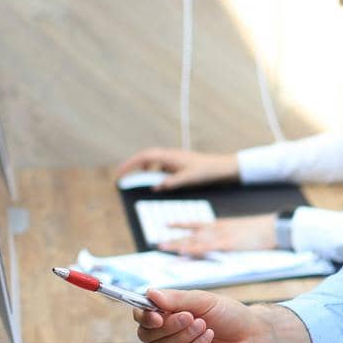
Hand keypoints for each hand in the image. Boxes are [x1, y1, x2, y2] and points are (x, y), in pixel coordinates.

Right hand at [113, 147, 238, 189]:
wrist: (222, 167)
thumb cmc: (207, 171)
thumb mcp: (189, 178)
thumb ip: (171, 182)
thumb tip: (155, 187)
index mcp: (170, 156)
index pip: (144, 157)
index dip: (130, 164)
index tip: (119, 172)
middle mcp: (170, 155)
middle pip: (146, 158)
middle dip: (133, 166)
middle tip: (123, 177)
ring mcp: (174, 160)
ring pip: (154, 163)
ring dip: (145, 171)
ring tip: (139, 181)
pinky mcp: (179, 165)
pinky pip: (162, 168)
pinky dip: (156, 174)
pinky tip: (158, 183)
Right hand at [132, 288, 260, 342]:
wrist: (252, 334)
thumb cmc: (228, 315)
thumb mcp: (204, 300)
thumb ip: (177, 298)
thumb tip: (150, 293)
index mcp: (166, 315)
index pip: (141, 317)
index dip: (144, 316)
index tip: (157, 315)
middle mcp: (166, 335)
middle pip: (145, 335)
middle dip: (168, 326)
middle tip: (191, 317)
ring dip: (180, 338)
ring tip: (202, 326)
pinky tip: (207, 338)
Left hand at [159, 215, 276, 255]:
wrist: (274, 228)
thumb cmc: (260, 232)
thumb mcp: (241, 230)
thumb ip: (227, 234)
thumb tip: (216, 243)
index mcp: (220, 225)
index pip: (196, 226)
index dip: (181, 227)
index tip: (167, 229)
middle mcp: (217, 229)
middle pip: (191, 234)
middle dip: (175, 239)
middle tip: (159, 244)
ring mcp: (221, 235)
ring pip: (194, 239)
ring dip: (178, 243)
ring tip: (163, 246)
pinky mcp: (227, 243)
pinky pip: (206, 247)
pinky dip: (194, 249)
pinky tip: (183, 253)